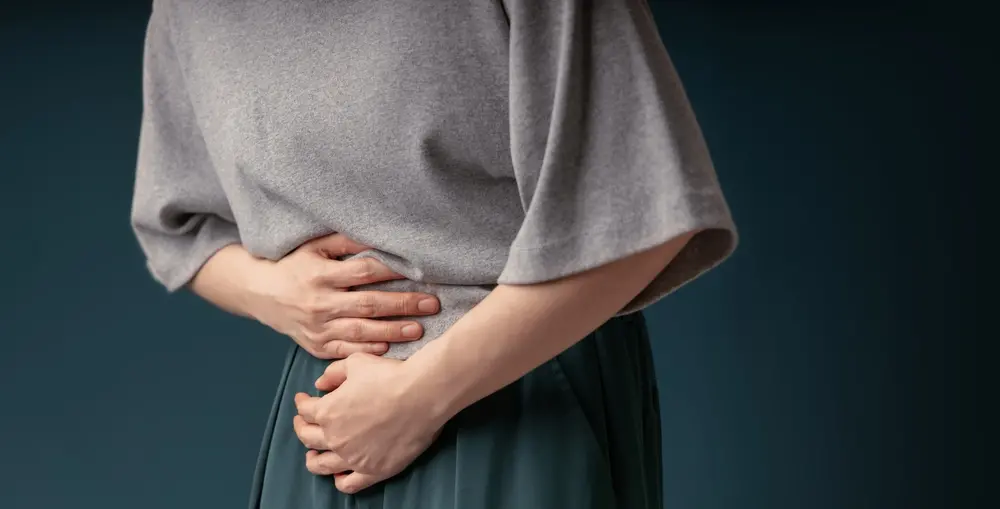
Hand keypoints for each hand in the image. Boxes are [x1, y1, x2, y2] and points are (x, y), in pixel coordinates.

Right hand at [245, 233, 439, 358]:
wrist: (258, 293)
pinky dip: (368, 351)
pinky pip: (345, 351)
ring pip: (361, 332)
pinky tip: (389, 348)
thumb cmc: (293, 265)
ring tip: (419, 329)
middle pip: (368, 304)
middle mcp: (319, 303)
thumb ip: (346, 241)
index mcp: (320, 274)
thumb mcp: (314, 246)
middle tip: (432, 304)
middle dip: (403, 304)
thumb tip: (380, 236)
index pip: (363, 272)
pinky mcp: (316, 345)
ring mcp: (317, 327)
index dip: (392, 271)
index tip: (419, 272)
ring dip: (392, 331)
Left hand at [292, 353, 446, 493]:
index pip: (305, 410)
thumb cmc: (390, 375)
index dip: (302, 403)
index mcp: (327, 411)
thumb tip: (320, 384)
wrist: (422, 394)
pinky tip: (339, 475)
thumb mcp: (356, 363)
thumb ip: (334, 373)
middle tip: (303, 423)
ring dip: (313, 459)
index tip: (303, 399)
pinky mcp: (373, 470)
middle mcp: (335, 438)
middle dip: (302, 427)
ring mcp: (353, 457)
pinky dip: (340, 481)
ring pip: (322, 465)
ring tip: (313, 455)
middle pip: (308, 438)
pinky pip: (349, 484)